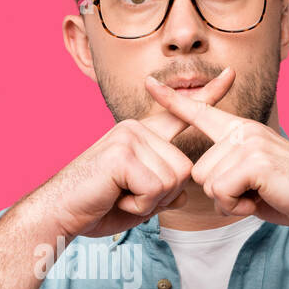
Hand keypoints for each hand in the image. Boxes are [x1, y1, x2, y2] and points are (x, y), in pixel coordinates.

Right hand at [32, 68, 236, 238]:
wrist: (58, 213)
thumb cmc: (94, 207)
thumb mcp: (137, 201)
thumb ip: (162, 192)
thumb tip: (183, 192)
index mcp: (141, 136)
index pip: (179, 115)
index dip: (207, 97)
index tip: (230, 75)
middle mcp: (136, 129)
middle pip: (184, 170)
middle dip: (161, 197)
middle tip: (126, 196)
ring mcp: (129, 137)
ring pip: (173, 180)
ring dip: (149, 202)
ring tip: (119, 196)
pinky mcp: (122, 153)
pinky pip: (155, 189)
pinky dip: (139, 205)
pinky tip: (116, 198)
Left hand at [143, 74, 288, 233]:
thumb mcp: (255, 177)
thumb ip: (230, 171)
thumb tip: (208, 182)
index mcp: (241, 130)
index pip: (201, 112)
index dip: (172, 101)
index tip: (148, 84)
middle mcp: (242, 131)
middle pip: (198, 170)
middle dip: (220, 193)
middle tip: (252, 193)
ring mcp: (248, 143)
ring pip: (207, 183)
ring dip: (229, 201)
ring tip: (258, 195)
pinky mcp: (254, 160)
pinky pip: (221, 192)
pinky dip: (236, 206)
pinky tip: (259, 200)